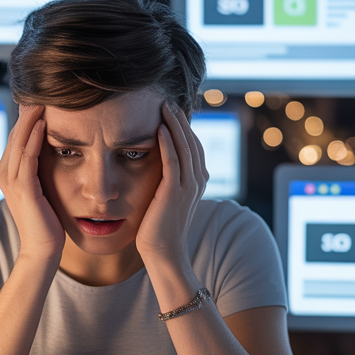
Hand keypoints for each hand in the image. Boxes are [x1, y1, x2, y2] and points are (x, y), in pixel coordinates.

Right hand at [0, 104, 65, 264]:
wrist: (44, 249)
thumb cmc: (48, 220)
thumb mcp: (43, 187)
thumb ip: (41, 168)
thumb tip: (55, 147)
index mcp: (7, 172)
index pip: (17, 135)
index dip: (28, 115)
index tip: (44, 95)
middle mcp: (4, 173)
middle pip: (16, 133)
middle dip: (28, 111)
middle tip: (41, 87)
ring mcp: (11, 181)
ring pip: (19, 140)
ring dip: (31, 118)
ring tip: (42, 98)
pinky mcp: (23, 188)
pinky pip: (27, 156)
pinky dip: (35, 137)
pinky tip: (44, 122)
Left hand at [135, 104, 207, 269]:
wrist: (163, 254)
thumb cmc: (159, 229)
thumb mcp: (166, 199)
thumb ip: (167, 180)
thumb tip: (157, 164)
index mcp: (197, 181)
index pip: (194, 145)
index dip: (183, 127)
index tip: (170, 110)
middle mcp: (198, 181)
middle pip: (192, 141)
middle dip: (180, 120)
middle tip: (167, 100)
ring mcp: (188, 187)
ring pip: (185, 147)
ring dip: (175, 125)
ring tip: (164, 107)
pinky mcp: (174, 193)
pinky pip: (174, 162)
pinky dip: (168, 143)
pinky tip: (160, 128)